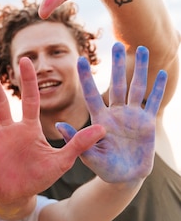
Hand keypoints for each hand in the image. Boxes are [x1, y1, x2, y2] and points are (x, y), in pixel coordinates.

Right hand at [0, 58, 105, 204]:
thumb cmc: (40, 176)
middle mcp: (9, 130)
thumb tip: (104, 129)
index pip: (30, 100)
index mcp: (29, 129)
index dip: (28, 81)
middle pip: (0, 101)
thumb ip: (79, 144)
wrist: (21, 195)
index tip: (25, 60)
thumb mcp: (62, 161)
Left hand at [58, 43, 166, 181]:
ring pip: (136, 87)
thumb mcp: (86, 155)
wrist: (123, 176)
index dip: (85, 77)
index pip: (91, 94)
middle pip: (117, 84)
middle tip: (116, 44)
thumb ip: (75, 139)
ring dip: (139, 69)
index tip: (79, 59)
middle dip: (117, 64)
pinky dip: (159, 88)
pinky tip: (162, 73)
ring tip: (140, 48)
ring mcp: (132, 116)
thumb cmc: (102, 167)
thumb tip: (58, 125)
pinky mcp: (147, 122)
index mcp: (99, 119)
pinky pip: (153, 102)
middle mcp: (116, 113)